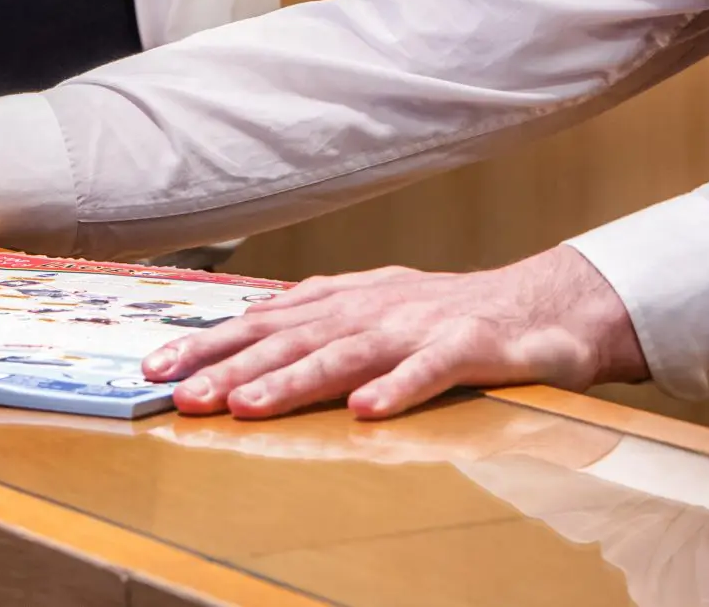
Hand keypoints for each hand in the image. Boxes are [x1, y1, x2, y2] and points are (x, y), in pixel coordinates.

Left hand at [142, 246, 647, 420]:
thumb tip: (245, 336)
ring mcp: (424, 325)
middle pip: (295, 336)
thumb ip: (320, 319)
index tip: (158, 368)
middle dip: (234, 365)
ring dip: (295, 378)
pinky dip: (399, 388)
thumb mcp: (379, 309)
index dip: (212, 342)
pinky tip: (368, 411)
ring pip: (349, 353)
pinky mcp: (472, 347)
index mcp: (352, 298)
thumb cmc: (456, 315)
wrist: (550, 305)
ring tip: (249, 405)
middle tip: (183, 395)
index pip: (268, 319)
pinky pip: (432, 370)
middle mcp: (378, 306)